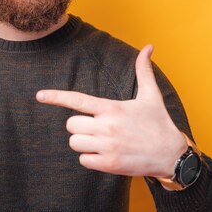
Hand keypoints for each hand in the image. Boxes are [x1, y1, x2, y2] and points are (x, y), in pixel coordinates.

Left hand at [36, 45, 186, 177]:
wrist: (171, 155)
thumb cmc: (159, 123)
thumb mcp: (151, 96)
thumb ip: (143, 71)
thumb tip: (148, 47)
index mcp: (112, 108)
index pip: (77, 100)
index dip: (56, 97)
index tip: (39, 96)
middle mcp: (107, 126)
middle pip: (70, 125)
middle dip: (79, 126)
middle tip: (96, 127)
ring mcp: (107, 147)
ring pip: (74, 143)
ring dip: (83, 142)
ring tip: (101, 141)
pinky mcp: (109, 164)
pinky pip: (83, 160)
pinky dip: (90, 158)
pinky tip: (105, 154)